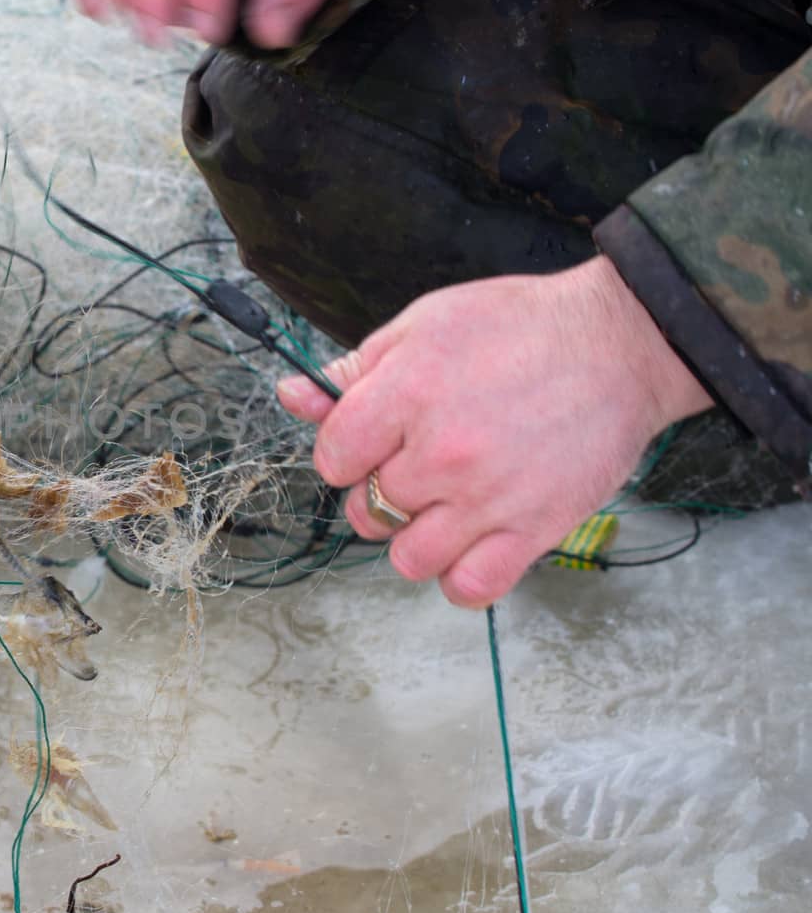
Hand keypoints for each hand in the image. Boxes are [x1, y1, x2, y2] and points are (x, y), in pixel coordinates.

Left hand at [276, 256, 713, 606]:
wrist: (620, 343)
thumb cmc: (518, 327)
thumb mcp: (424, 325)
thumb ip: (355, 370)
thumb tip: (291, 394)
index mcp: (409, 394)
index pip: (333, 459)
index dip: (345, 452)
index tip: (371, 441)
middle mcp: (444, 452)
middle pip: (367, 509)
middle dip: (379, 491)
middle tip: (416, 464)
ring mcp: (489, 497)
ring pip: (408, 559)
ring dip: (414, 538)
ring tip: (441, 504)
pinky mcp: (536, 529)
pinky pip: (469, 587)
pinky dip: (459, 576)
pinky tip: (468, 542)